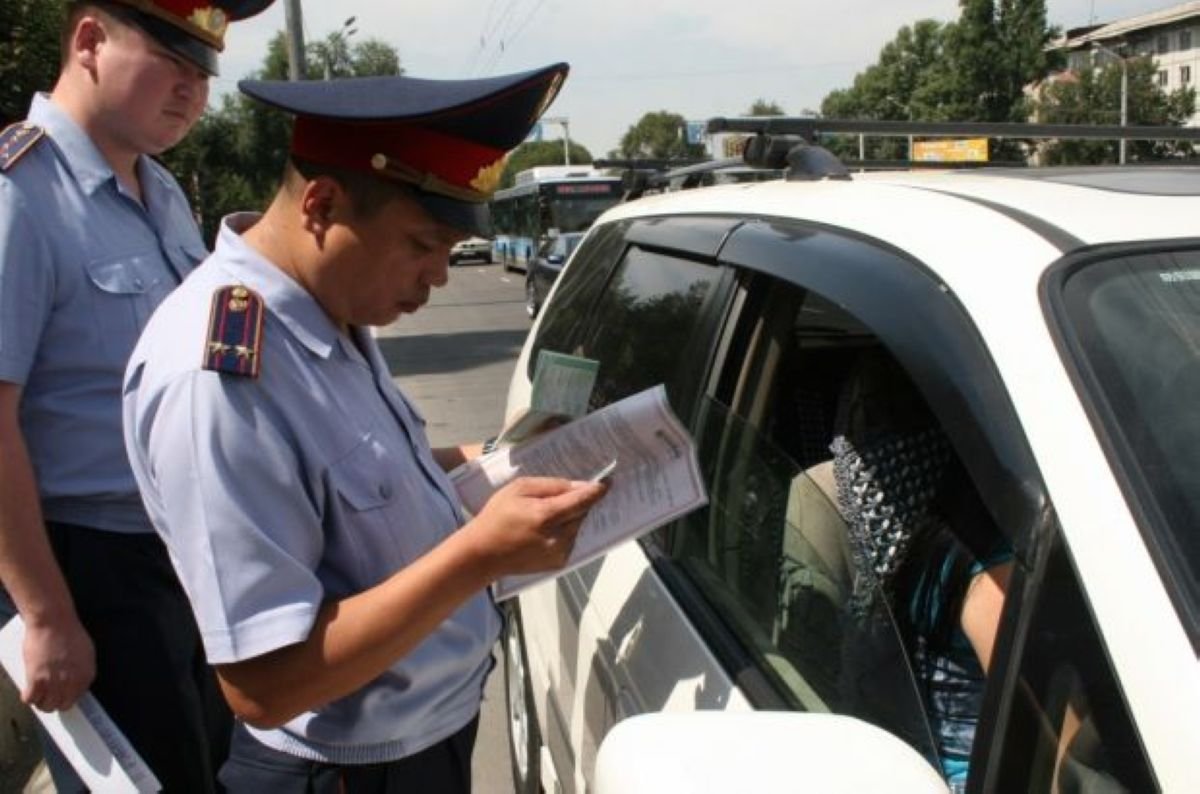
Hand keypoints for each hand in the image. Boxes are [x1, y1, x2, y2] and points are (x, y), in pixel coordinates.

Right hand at [21, 614, 95, 710]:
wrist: (53, 621)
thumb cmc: (69, 631)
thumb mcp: (86, 652)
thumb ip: (82, 669)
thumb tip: (75, 681)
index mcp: (87, 674)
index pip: (78, 697)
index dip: (67, 697)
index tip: (61, 695)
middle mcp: (72, 681)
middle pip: (62, 704)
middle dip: (54, 702)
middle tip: (47, 696)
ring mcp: (54, 681)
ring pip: (46, 705)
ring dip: (41, 702)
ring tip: (38, 695)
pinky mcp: (36, 679)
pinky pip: (30, 699)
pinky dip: (28, 698)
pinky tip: (27, 692)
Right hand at [466, 476, 607, 576]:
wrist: (483, 554)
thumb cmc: (497, 516)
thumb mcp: (519, 489)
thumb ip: (551, 486)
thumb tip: (577, 486)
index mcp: (546, 516)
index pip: (582, 501)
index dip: (597, 490)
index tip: (607, 482)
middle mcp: (558, 537)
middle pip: (581, 513)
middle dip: (575, 503)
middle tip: (555, 499)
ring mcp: (559, 553)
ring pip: (577, 527)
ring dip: (569, 518)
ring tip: (543, 517)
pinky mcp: (559, 563)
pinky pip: (570, 540)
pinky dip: (563, 532)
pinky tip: (542, 533)